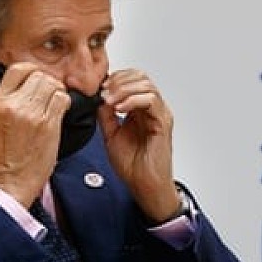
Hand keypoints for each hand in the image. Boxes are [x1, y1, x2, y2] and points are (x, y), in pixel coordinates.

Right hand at [0, 62, 70, 206]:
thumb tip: (31, 83)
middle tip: (49, 96)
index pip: (19, 68)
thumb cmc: (7, 154)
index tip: (37, 80)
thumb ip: (13, 100)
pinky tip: (60, 113)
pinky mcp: (48, 124)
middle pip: (39, 75)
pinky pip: (63, 100)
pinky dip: (65, 104)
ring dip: (58, 92)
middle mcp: (14, 105)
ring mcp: (32, 114)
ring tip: (55, 105)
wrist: (12, 179)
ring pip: (53, 85)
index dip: (33, 71)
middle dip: (48, 83)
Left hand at [97, 69, 180, 222]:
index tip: (100, 88)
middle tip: (104, 92)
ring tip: (110, 100)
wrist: (144, 186)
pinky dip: (133, 99)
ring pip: (146, 84)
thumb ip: (106, 115)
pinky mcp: (163, 123)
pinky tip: (120, 108)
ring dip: (124, 89)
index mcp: (140, 109)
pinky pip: (151, 100)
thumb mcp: (110, 135)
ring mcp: (159, 114)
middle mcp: (152, 109)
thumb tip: (98, 98)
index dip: (115, 78)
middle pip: (140, 76)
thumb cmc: (133, 166)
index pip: (132, 79)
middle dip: (119, 80)